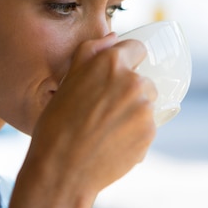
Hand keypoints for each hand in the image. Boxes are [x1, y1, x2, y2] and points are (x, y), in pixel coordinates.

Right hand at [24, 32, 156, 195]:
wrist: (62, 170)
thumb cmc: (57, 124)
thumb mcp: (67, 80)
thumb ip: (91, 52)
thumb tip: (113, 38)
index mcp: (111, 63)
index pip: (137, 48)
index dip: (128, 60)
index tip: (117, 75)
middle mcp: (133, 81)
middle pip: (143, 80)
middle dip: (129, 92)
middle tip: (104, 111)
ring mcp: (145, 108)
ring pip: (146, 105)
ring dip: (133, 114)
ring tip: (106, 130)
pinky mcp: (150, 132)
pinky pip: (147, 128)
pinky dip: (135, 135)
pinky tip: (113, 144)